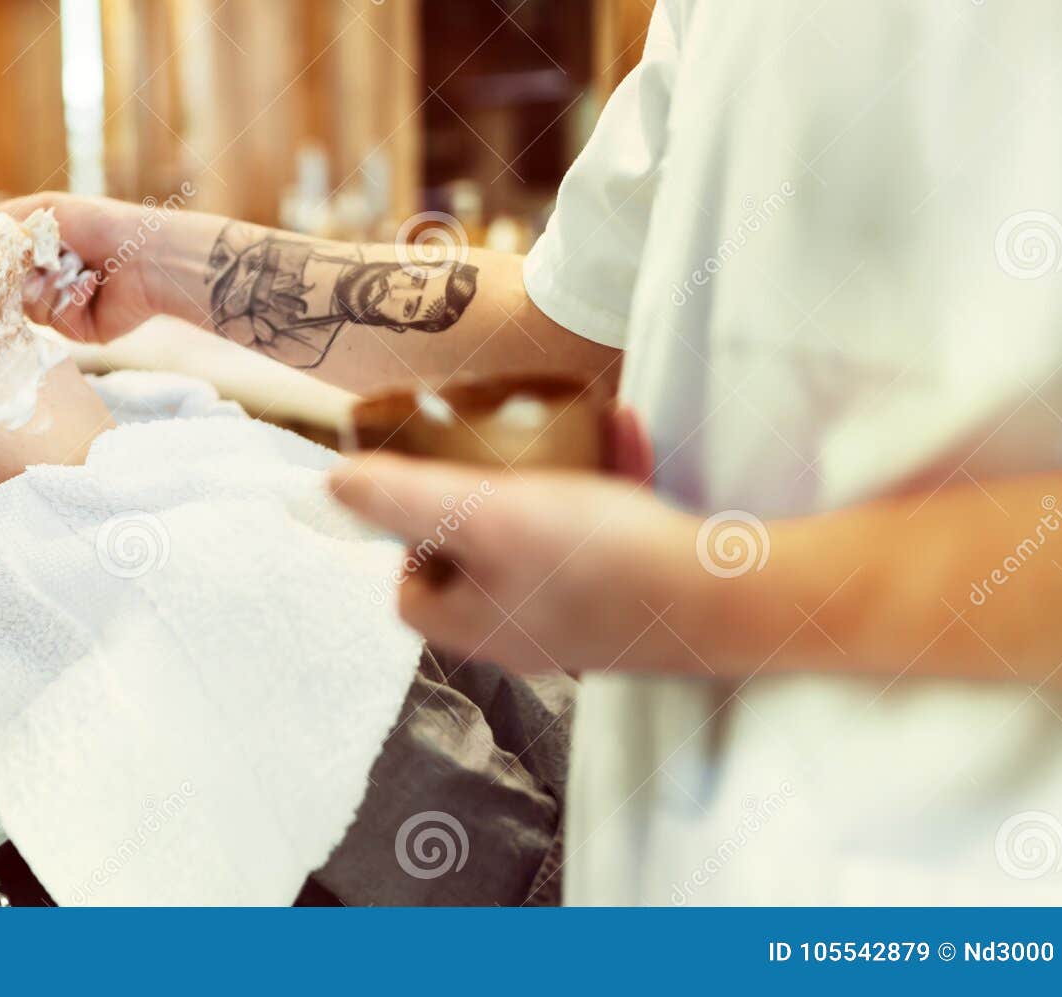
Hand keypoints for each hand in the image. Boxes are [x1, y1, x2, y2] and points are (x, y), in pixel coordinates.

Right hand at [0, 192, 170, 344]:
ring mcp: (62, 307)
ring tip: (74, 267)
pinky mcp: (78, 330)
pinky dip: (70, 299)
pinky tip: (91, 284)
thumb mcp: (45, 211)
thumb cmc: (98, 225)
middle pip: (6, 291)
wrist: (145, 256)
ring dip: (48, 285)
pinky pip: (54, 321)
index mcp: (41, 253)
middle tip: (34, 259)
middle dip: (17, 274)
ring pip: (27, 309)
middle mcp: (49, 281)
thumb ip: (2, 220)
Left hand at [328, 455, 700, 674]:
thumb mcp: (488, 515)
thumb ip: (406, 499)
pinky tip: (624, 434)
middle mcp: (523, 632)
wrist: (730, 596)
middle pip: (475, 561)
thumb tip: (331, 485)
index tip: (437, 484)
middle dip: (487, 496)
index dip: (408, 539)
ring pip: (542, 541)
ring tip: (572, 430)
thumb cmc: (599, 558)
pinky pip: (602, 536)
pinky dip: (607, 486)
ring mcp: (580, 619)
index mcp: (475, 623)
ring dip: (552, 478)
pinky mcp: (631, 599)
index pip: (409, 592)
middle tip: (504, 455)